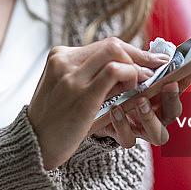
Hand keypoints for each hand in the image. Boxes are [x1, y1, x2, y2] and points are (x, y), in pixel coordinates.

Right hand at [27, 37, 168, 169]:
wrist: (33, 144)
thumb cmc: (53, 121)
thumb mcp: (66, 91)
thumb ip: (91, 78)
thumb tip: (128, 71)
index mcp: (59, 57)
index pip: (102, 45)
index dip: (130, 50)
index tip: (148, 58)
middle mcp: (64, 61)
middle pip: (112, 44)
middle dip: (139, 54)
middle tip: (157, 65)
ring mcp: (72, 76)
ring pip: (116, 52)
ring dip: (137, 65)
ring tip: (145, 81)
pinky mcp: (82, 94)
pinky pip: (115, 71)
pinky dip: (131, 75)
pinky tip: (136, 89)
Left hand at [92, 53, 190, 147]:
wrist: (90, 104)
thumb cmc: (115, 84)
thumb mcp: (128, 71)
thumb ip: (145, 64)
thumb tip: (164, 55)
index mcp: (161, 96)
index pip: (180, 85)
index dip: (190, 74)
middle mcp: (157, 115)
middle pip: (174, 113)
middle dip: (173, 99)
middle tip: (168, 85)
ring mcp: (142, 128)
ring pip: (158, 134)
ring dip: (150, 116)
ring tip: (139, 100)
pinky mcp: (125, 137)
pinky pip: (129, 139)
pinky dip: (123, 125)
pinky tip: (115, 110)